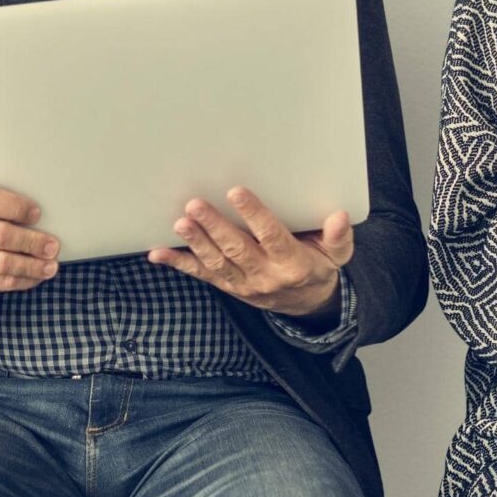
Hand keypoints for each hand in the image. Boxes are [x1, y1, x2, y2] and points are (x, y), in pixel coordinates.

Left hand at [147, 186, 350, 318]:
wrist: (306, 305)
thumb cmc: (318, 268)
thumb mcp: (336, 255)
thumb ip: (338, 237)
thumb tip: (339, 216)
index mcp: (292, 263)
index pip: (271, 236)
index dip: (254, 214)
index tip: (237, 191)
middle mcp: (264, 276)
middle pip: (236, 249)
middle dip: (214, 226)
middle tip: (195, 205)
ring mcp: (242, 283)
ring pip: (215, 262)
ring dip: (195, 242)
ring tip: (180, 223)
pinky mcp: (227, 285)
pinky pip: (201, 274)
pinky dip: (178, 264)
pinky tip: (157, 253)